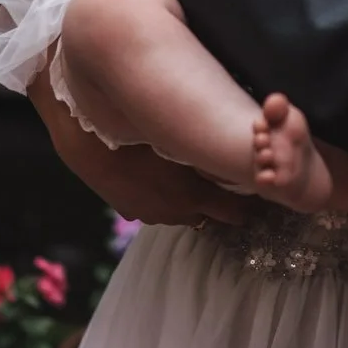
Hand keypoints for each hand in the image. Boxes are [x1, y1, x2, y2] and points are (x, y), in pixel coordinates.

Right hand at [29, 71, 251, 227]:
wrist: (89, 144)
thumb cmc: (138, 131)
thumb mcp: (179, 135)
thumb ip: (208, 144)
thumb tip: (233, 139)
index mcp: (194, 195)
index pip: (235, 211)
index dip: (248, 203)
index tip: (259, 190)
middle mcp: (177, 211)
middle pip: (211, 217)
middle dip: (221, 203)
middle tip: (230, 184)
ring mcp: (152, 214)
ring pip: (182, 214)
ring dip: (190, 202)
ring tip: (192, 180)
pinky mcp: (131, 211)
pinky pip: (155, 209)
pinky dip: (162, 199)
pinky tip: (158, 181)